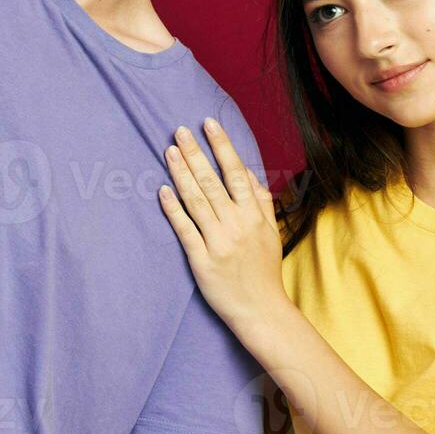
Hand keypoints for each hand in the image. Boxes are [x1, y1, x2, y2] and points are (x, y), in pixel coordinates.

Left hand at [158, 118, 288, 334]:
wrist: (261, 310)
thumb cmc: (264, 269)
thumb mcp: (271, 232)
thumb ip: (260, 201)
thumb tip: (247, 172)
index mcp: (254, 216)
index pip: (235, 173)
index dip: (222, 146)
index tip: (209, 124)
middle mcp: (236, 225)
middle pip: (212, 182)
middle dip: (195, 153)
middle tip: (180, 130)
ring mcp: (218, 242)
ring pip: (196, 201)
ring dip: (182, 173)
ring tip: (170, 150)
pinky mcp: (202, 260)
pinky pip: (185, 229)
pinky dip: (174, 209)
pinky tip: (163, 190)